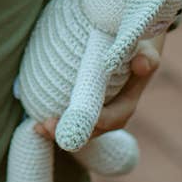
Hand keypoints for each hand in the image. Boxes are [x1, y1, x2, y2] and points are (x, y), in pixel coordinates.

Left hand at [34, 34, 164, 142]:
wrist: (128, 49)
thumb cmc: (136, 49)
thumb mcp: (146, 50)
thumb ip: (147, 57)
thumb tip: (141, 63)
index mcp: (125, 106)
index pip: (110, 120)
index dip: (91, 121)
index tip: (72, 118)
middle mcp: (111, 117)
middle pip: (90, 132)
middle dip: (69, 132)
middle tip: (46, 125)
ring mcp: (96, 117)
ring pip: (77, 131)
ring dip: (57, 133)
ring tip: (38, 127)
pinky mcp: (82, 111)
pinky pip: (68, 123)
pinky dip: (53, 126)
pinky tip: (34, 125)